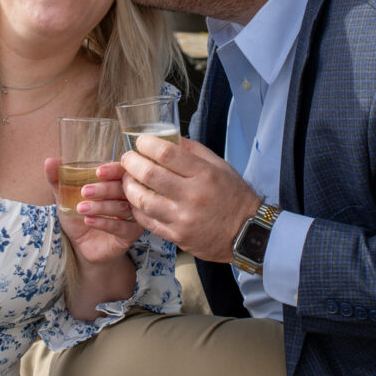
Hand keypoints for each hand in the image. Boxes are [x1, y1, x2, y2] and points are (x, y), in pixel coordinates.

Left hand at [44, 158, 142, 265]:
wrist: (83, 246)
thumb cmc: (79, 217)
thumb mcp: (66, 198)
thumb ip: (58, 179)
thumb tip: (49, 161)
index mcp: (116, 182)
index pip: (121, 170)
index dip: (112, 170)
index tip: (98, 172)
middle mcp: (128, 197)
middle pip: (123, 188)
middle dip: (104, 189)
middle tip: (84, 192)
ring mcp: (132, 216)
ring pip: (122, 207)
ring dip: (100, 207)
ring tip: (81, 209)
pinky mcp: (130, 234)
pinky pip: (122, 227)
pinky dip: (105, 223)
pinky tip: (89, 221)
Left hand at [120, 135, 261, 261]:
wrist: (247, 233)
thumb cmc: (233, 196)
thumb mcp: (220, 166)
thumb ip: (193, 151)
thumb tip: (168, 138)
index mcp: (204, 174)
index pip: (166, 153)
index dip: (146, 144)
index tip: (140, 142)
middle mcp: (192, 196)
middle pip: (149, 175)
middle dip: (131, 162)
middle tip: (127, 158)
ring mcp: (183, 219)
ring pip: (142, 200)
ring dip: (128, 186)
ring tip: (128, 179)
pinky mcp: (177, 236)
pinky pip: (146, 221)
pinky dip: (136, 208)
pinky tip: (135, 200)